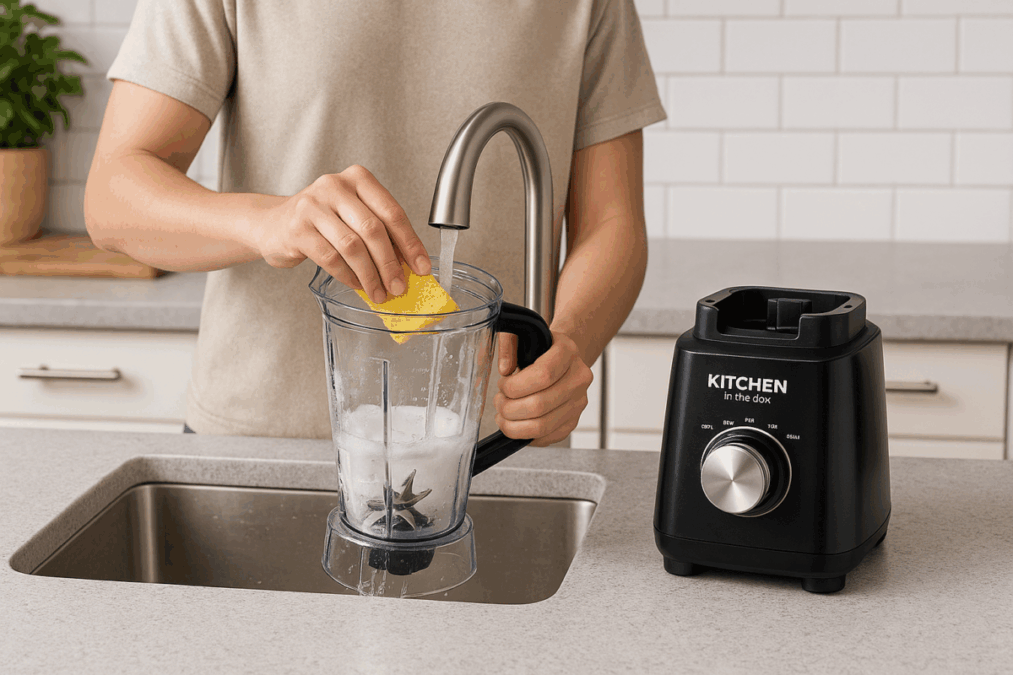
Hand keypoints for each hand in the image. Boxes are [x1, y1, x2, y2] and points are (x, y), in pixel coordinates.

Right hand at [255, 165, 430, 301]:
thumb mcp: (353, 216)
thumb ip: (379, 233)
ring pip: (352, 246)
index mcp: (358, 178)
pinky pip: (330, 258)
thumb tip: (409, 264)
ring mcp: (313, 205)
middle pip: (373, 229)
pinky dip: (348, 276)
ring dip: (370, 275)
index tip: (422, 267)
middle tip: (399, 286)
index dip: (410, 243)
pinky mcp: (297, 228)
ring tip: (378, 292)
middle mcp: (335, 186)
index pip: (392, 212)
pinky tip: (357, 284)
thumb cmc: (322, 221)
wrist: (273, 224)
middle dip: (390, 263)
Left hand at [494, 331, 593, 446]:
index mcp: (568, 351)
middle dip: (509, 408)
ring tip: (503, 415)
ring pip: (542, 426)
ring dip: (513, 425)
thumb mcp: (521, 334)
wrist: (561, 359)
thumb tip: (504, 368)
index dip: (515, 386)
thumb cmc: (538, 349)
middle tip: (499, 402)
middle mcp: (579, 378)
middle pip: (540, 405)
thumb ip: (508, 344)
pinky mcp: (573, 421)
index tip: (502, 384)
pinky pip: (546, 437)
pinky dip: (524, 435)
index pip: (543, 375)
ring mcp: (578, 402)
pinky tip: (515, 424)